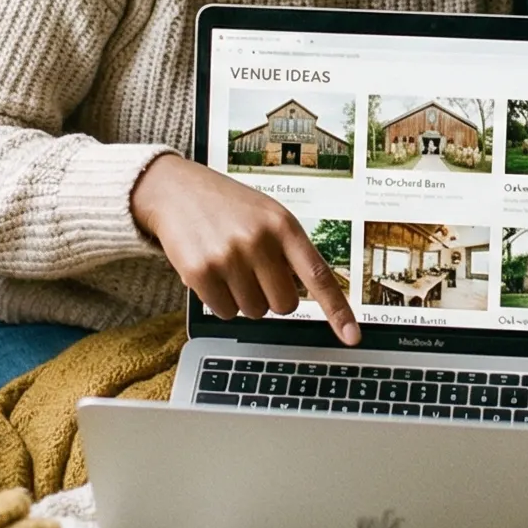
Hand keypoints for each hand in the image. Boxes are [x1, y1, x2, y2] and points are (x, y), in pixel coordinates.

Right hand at [129, 156, 359, 344]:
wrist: (176, 190)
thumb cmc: (228, 206)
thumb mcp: (267, 214)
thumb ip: (289, 249)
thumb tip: (309, 294)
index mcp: (283, 225)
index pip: (318, 276)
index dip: (338, 310)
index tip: (352, 337)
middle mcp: (259, 240)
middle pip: (284, 305)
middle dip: (271, 296)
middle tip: (254, 273)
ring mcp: (229, 257)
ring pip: (254, 312)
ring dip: (243, 298)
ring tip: (229, 265)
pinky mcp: (200, 272)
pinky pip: (225, 312)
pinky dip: (220, 301)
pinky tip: (212, 273)